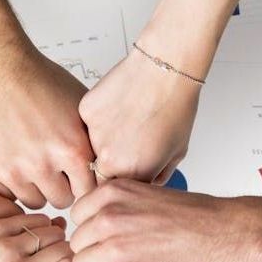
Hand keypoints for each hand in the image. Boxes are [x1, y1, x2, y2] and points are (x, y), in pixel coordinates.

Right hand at [0, 0, 94, 208]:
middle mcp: (41, 163)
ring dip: (35, 186)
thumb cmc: (40, 83)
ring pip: (33, 201)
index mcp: (71, 149)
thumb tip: (114, 169)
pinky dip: (9, 181)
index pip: (88, 192)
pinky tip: (11, 157)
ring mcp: (11, 169)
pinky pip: (5, 194)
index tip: (78, 175)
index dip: (84, 183)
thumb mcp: (82, 110)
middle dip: (60, 187)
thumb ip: (96, 144)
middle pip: (61, 201)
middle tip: (53, 167)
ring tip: (32, 160)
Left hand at [70, 180, 261, 261]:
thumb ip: (117, 208)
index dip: (94, 232)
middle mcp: (108, 217)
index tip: (113, 239)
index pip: (77, 218)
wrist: (233, 236)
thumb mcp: (148, 195)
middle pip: (77, 245)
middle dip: (97, 254)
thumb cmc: (200, 219)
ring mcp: (115, 248)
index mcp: (113, 193)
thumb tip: (95, 227)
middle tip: (127, 259)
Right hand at [78, 50, 199, 183]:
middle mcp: (108, 160)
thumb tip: (145, 184)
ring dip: (104, 139)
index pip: (115, 191)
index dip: (123, 180)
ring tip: (127, 119)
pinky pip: (88, 123)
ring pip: (91, 147)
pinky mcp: (85, 113)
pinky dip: (100, 117)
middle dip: (112, 162)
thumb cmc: (175, 107)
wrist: (165, 70)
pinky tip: (119, 105)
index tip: (130, 167)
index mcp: (131, 175)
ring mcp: (93, 136)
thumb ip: (156, 176)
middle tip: (129, 141)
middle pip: (100, 172)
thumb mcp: (176, 153)